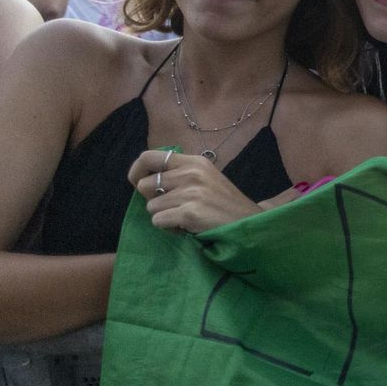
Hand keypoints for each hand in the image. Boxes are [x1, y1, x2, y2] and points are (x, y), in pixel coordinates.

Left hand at [128, 150, 263, 233]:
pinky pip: (158, 221)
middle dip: (153, 200)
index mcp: (194, 161)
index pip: (149, 157)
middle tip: (173, 207)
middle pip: (145, 185)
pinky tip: (188, 226)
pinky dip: (170, 228)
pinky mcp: (190, 212)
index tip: (138, 183)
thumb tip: (144, 180)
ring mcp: (191, 192)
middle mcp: (191, 172)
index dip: (137, 171)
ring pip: (151, 207)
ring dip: (164, 216)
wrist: (249, 224)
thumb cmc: (224, 204)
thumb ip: (180, 174)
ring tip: (186, 218)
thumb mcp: (205, 178)